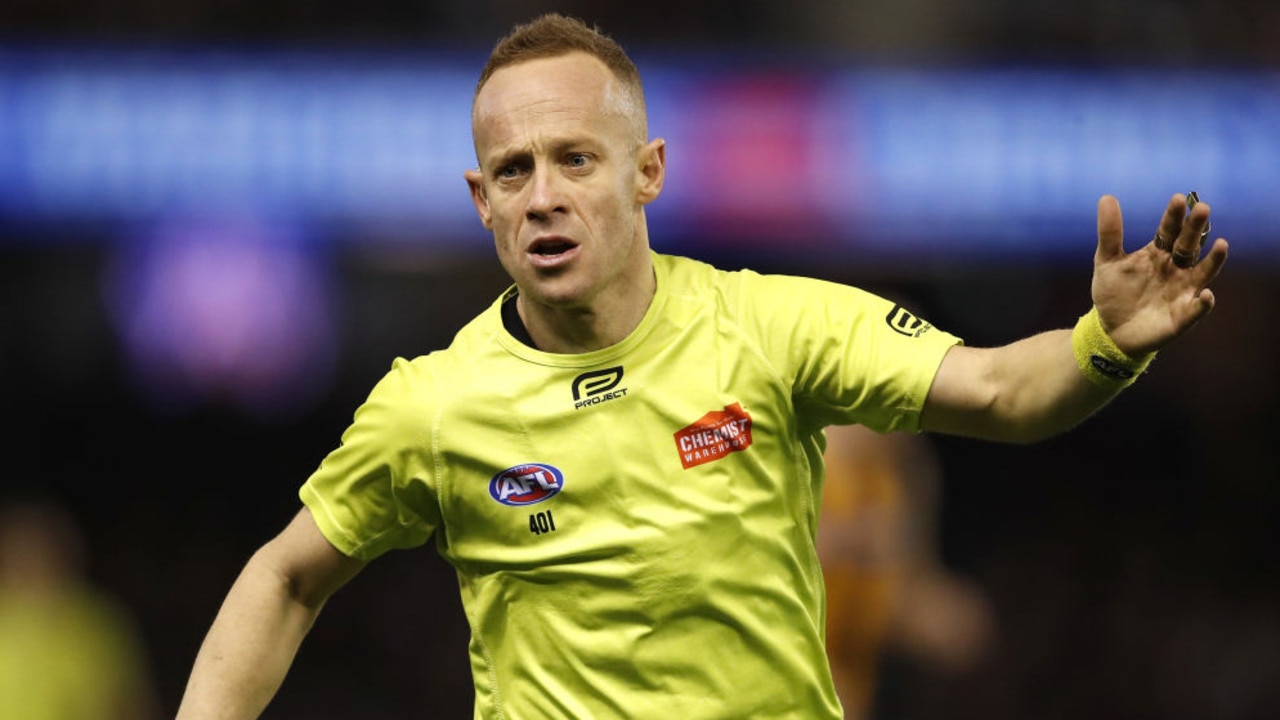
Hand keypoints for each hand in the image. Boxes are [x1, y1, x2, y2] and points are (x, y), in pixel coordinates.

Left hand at [1090, 193, 1228, 355]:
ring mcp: (1182, 291)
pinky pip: (1197, 309)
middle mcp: (1176, 268)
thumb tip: (1106, 197)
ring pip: (1203, 272)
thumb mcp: (1106, 261)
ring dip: (1214, 260)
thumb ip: (1110, 232)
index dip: (1174, 216)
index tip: (1178, 199)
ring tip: (1222, 245)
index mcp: (1158, 253)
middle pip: (1188, 245)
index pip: (1168, 230)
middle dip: (1195, 228)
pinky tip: (1206, 294)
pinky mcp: (1183, 316)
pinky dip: (1203, 303)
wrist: (1110, 330)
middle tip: (1203, 208)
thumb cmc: (1113, 293)